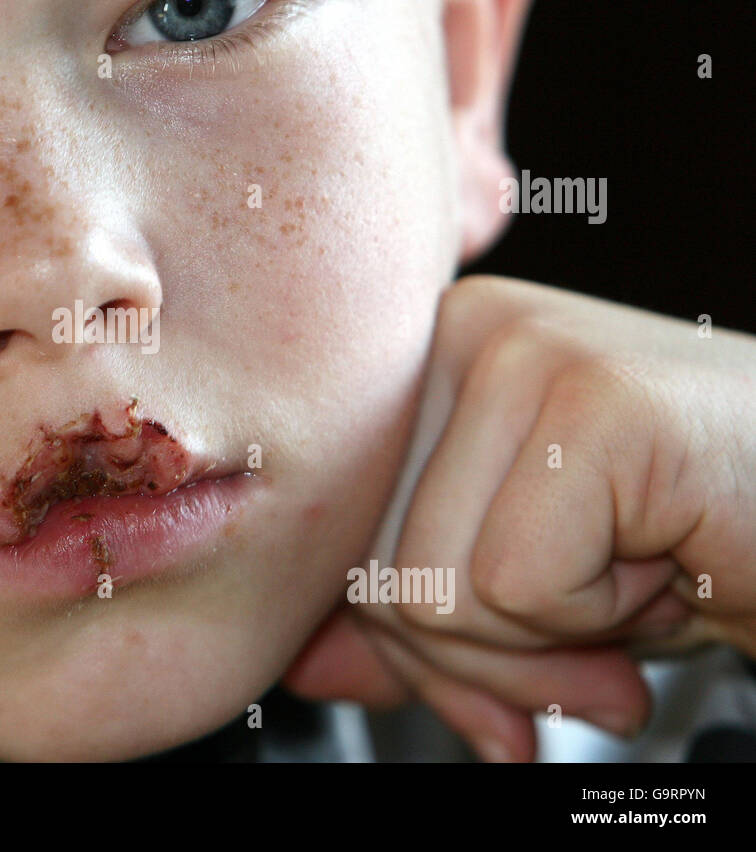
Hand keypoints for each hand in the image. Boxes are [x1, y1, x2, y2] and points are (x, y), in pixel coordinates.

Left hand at [283, 275, 755, 760]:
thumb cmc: (691, 542)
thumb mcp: (518, 591)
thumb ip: (406, 621)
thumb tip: (301, 662)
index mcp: (431, 358)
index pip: (344, 536)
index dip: (419, 631)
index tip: (506, 650)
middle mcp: (463, 330)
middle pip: (378, 565)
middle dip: (490, 647)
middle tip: (601, 612)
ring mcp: (522, 348)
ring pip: (431, 583)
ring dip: (552, 637)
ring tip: (637, 571)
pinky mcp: (590, 399)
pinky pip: (513, 584)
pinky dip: (600, 619)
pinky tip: (665, 559)